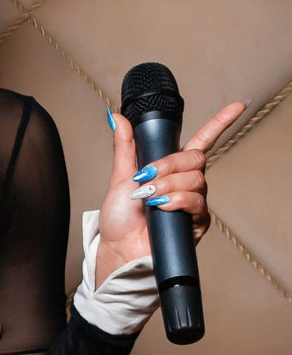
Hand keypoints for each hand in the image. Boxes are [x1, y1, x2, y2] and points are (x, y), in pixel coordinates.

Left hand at [94, 98, 246, 285]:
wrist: (119, 248)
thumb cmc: (120, 219)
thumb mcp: (120, 176)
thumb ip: (125, 146)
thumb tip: (118, 117)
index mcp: (172, 169)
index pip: (202, 141)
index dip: (220, 123)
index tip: (237, 106)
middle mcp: (187, 183)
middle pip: (196, 158)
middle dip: (169, 165)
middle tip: (145, 179)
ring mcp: (192, 202)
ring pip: (195, 179)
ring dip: (168, 185)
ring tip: (149, 198)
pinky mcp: (196, 222)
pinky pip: (195, 202)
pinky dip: (176, 201)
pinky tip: (161, 207)